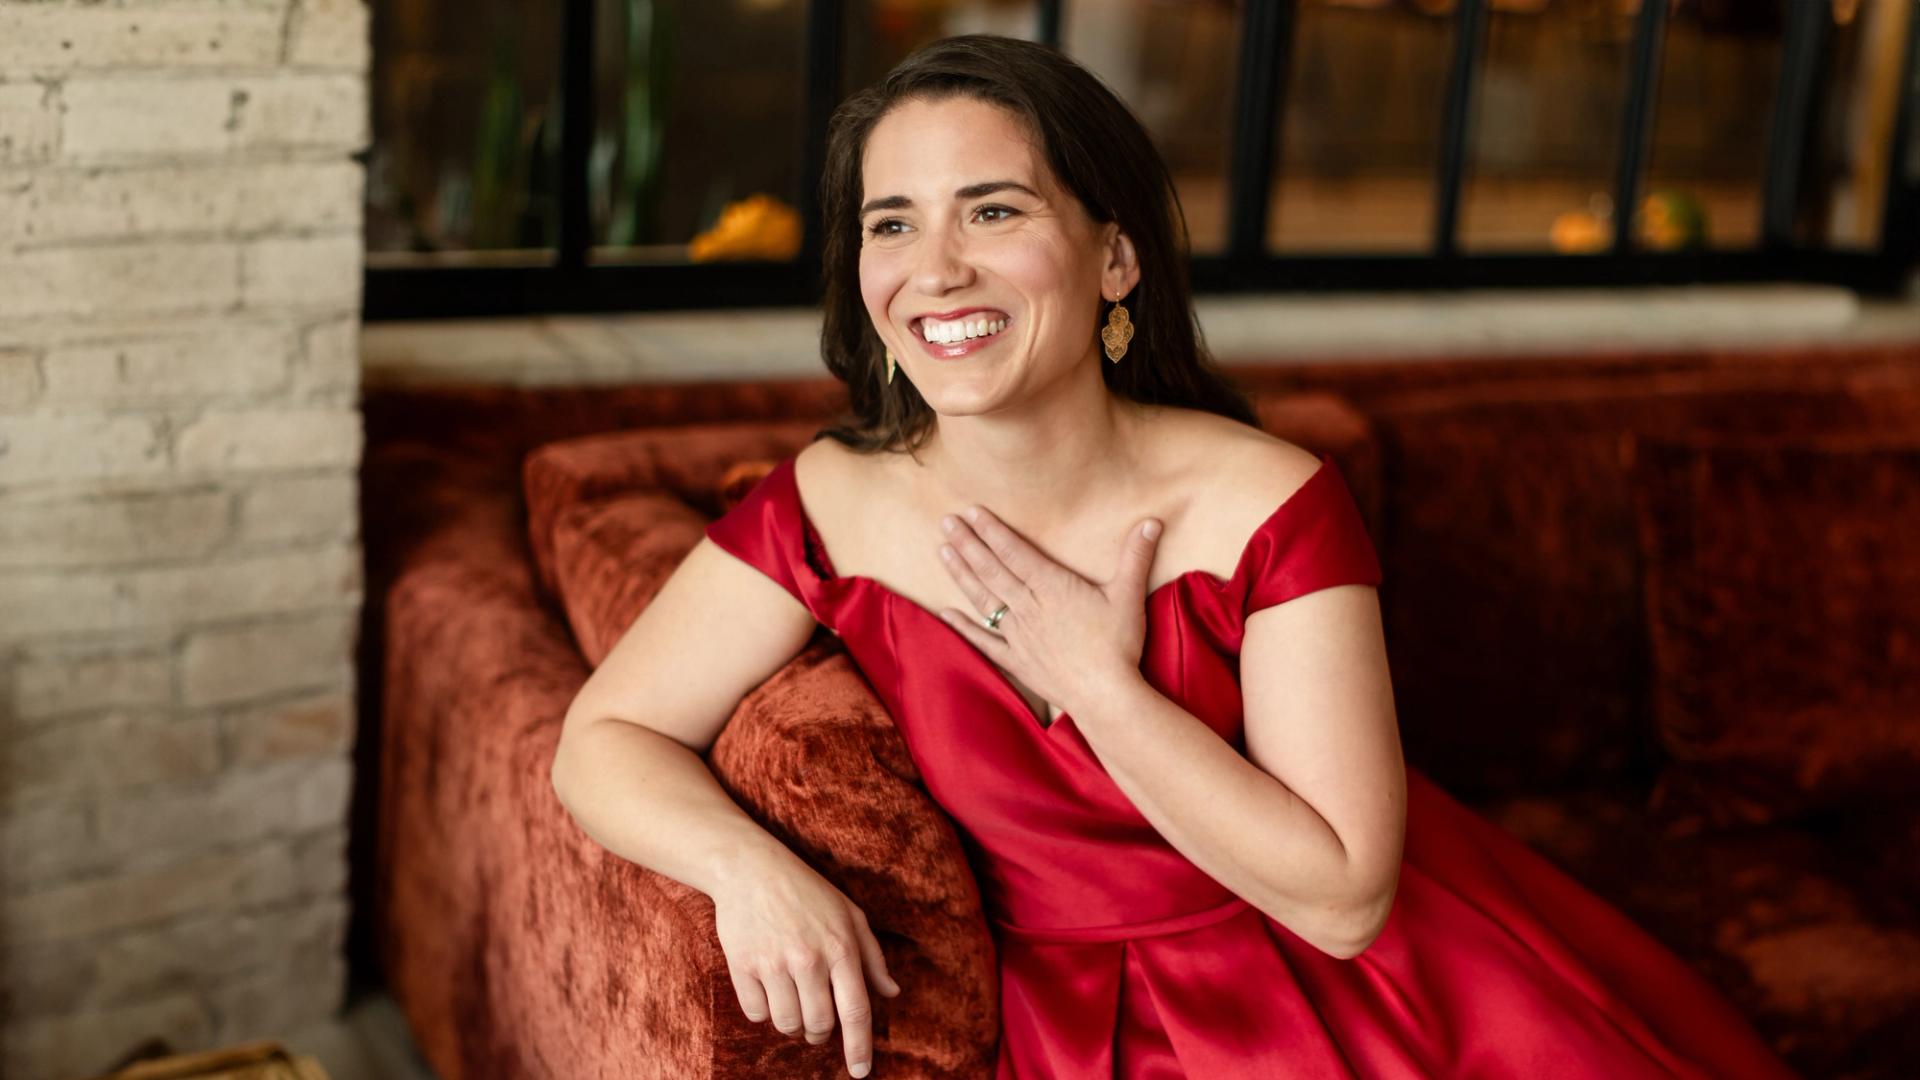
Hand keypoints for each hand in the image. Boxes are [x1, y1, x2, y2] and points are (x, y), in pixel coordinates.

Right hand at [713, 851, 900, 1077]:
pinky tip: (767, 989)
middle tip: (817, 1021)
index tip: (861, 1072)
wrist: (750, 868)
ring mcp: (774, 963)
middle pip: (819, 1026)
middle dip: (820, 1033)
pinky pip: (755, 1013)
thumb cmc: (807, 891)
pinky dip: (762, 1011)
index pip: (856, 1011)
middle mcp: (809, 958)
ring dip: (792, 1024)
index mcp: (841, 947)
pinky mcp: (743, 965)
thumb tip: (892, 993)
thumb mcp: (850, 914)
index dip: (859, 1048)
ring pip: (787, 1024)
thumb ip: (872, 957)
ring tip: (792, 1001)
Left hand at [934, 505, 1162, 717]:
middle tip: (946, 522)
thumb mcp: (1129, 595)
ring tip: (942, 552)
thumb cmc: (1118, 645)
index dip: (992, 531)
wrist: (1104, 695)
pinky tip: (945, 613)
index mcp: (1052, 587)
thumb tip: (1152, 521)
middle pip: (991, 570)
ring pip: (983, 598)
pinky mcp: (1016, 660)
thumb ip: (1135, 556)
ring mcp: (1018, 635)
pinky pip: (983, 640)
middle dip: (967, 544)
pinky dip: (963, 626)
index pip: (1015, 552)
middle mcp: (1028, 607)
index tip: (972, 512)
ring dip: (961, 574)